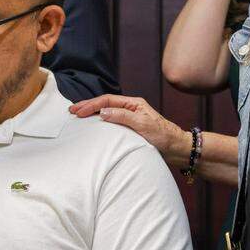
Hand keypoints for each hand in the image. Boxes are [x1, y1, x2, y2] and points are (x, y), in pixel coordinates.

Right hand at [69, 95, 191, 166]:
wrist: (177, 149)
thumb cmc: (164, 136)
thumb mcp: (143, 125)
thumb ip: (123, 116)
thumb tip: (103, 111)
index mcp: (134, 104)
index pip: (108, 100)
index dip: (92, 105)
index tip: (79, 111)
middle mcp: (131, 109)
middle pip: (105, 104)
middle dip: (88, 106)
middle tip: (72, 111)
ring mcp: (130, 119)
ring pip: (107, 112)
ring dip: (92, 113)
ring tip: (78, 116)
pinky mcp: (131, 130)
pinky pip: (111, 123)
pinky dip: (100, 122)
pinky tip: (93, 126)